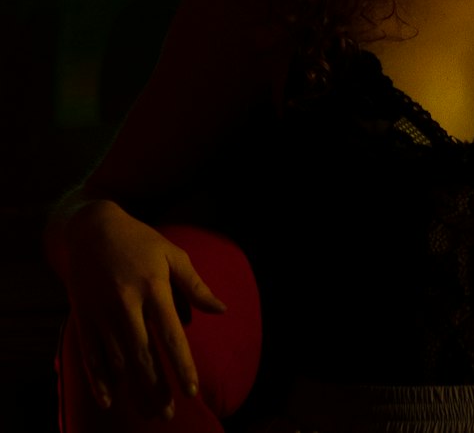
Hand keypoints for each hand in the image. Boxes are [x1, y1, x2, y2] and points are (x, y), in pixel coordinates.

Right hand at [64, 200, 225, 416]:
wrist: (91, 229)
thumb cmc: (140, 241)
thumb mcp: (172, 254)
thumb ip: (195, 286)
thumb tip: (221, 309)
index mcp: (153, 287)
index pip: (171, 334)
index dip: (181, 365)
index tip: (192, 390)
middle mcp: (126, 304)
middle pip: (143, 354)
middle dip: (156, 387)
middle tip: (167, 413)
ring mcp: (101, 313)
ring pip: (118, 360)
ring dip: (133, 389)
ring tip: (149, 412)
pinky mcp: (83, 317)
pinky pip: (90, 355)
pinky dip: (98, 380)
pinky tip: (110, 399)